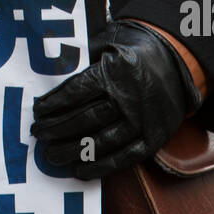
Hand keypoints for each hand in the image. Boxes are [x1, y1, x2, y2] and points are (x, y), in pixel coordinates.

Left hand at [30, 18, 202, 180]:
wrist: (175, 63)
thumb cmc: (131, 54)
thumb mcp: (107, 44)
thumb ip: (82, 61)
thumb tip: (48, 80)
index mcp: (116, 71)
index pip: (76, 91)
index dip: (54, 104)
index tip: (38, 112)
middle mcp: (130, 98)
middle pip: (85, 118)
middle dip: (56, 129)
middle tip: (38, 133)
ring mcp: (143, 121)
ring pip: (100, 141)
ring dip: (71, 150)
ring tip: (50, 155)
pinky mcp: (154, 138)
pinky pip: (124, 158)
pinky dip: (100, 167)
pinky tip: (79, 169)